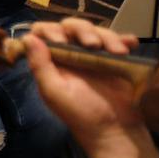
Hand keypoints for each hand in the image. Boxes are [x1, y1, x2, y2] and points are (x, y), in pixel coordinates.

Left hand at [23, 18, 153, 157]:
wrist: (114, 130)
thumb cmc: (80, 114)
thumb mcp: (54, 92)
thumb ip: (40, 65)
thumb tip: (28, 37)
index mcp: (51, 61)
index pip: (44, 33)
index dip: (50, 30)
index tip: (61, 40)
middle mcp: (71, 54)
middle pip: (71, 27)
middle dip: (82, 30)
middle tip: (92, 45)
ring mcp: (94, 56)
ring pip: (96, 32)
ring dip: (107, 36)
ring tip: (118, 52)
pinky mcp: (115, 60)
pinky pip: (119, 42)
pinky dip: (124, 39)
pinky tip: (130, 44)